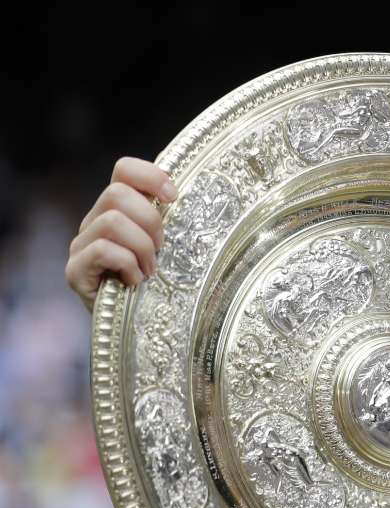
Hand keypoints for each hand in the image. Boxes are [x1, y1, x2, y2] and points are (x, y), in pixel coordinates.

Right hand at [66, 157, 176, 311]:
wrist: (136, 326)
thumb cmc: (158, 285)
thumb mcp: (170, 248)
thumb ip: (171, 222)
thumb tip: (185, 198)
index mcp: (118, 210)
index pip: (124, 170)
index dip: (151, 176)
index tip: (174, 198)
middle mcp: (95, 221)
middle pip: (116, 193)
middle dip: (150, 221)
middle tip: (161, 249)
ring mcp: (81, 246)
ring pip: (111, 221)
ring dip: (141, 247)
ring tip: (150, 270)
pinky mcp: (75, 271)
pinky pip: (101, 250)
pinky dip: (127, 265)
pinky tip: (135, 282)